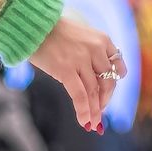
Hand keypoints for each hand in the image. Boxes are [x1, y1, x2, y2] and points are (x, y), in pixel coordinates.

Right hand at [29, 18, 125, 132]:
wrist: (34, 26)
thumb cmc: (55, 33)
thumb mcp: (82, 38)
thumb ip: (91, 54)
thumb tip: (94, 81)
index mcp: (103, 40)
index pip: (117, 68)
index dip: (113, 85)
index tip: (106, 97)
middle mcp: (96, 49)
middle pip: (108, 83)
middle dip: (104, 102)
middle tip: (99, 114)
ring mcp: (81, 60)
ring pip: (94, 92)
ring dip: (94, 111)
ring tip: (92, 124)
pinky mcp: (66, 70)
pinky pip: (80, 96)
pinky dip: (83, 111)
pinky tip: (83, 121)